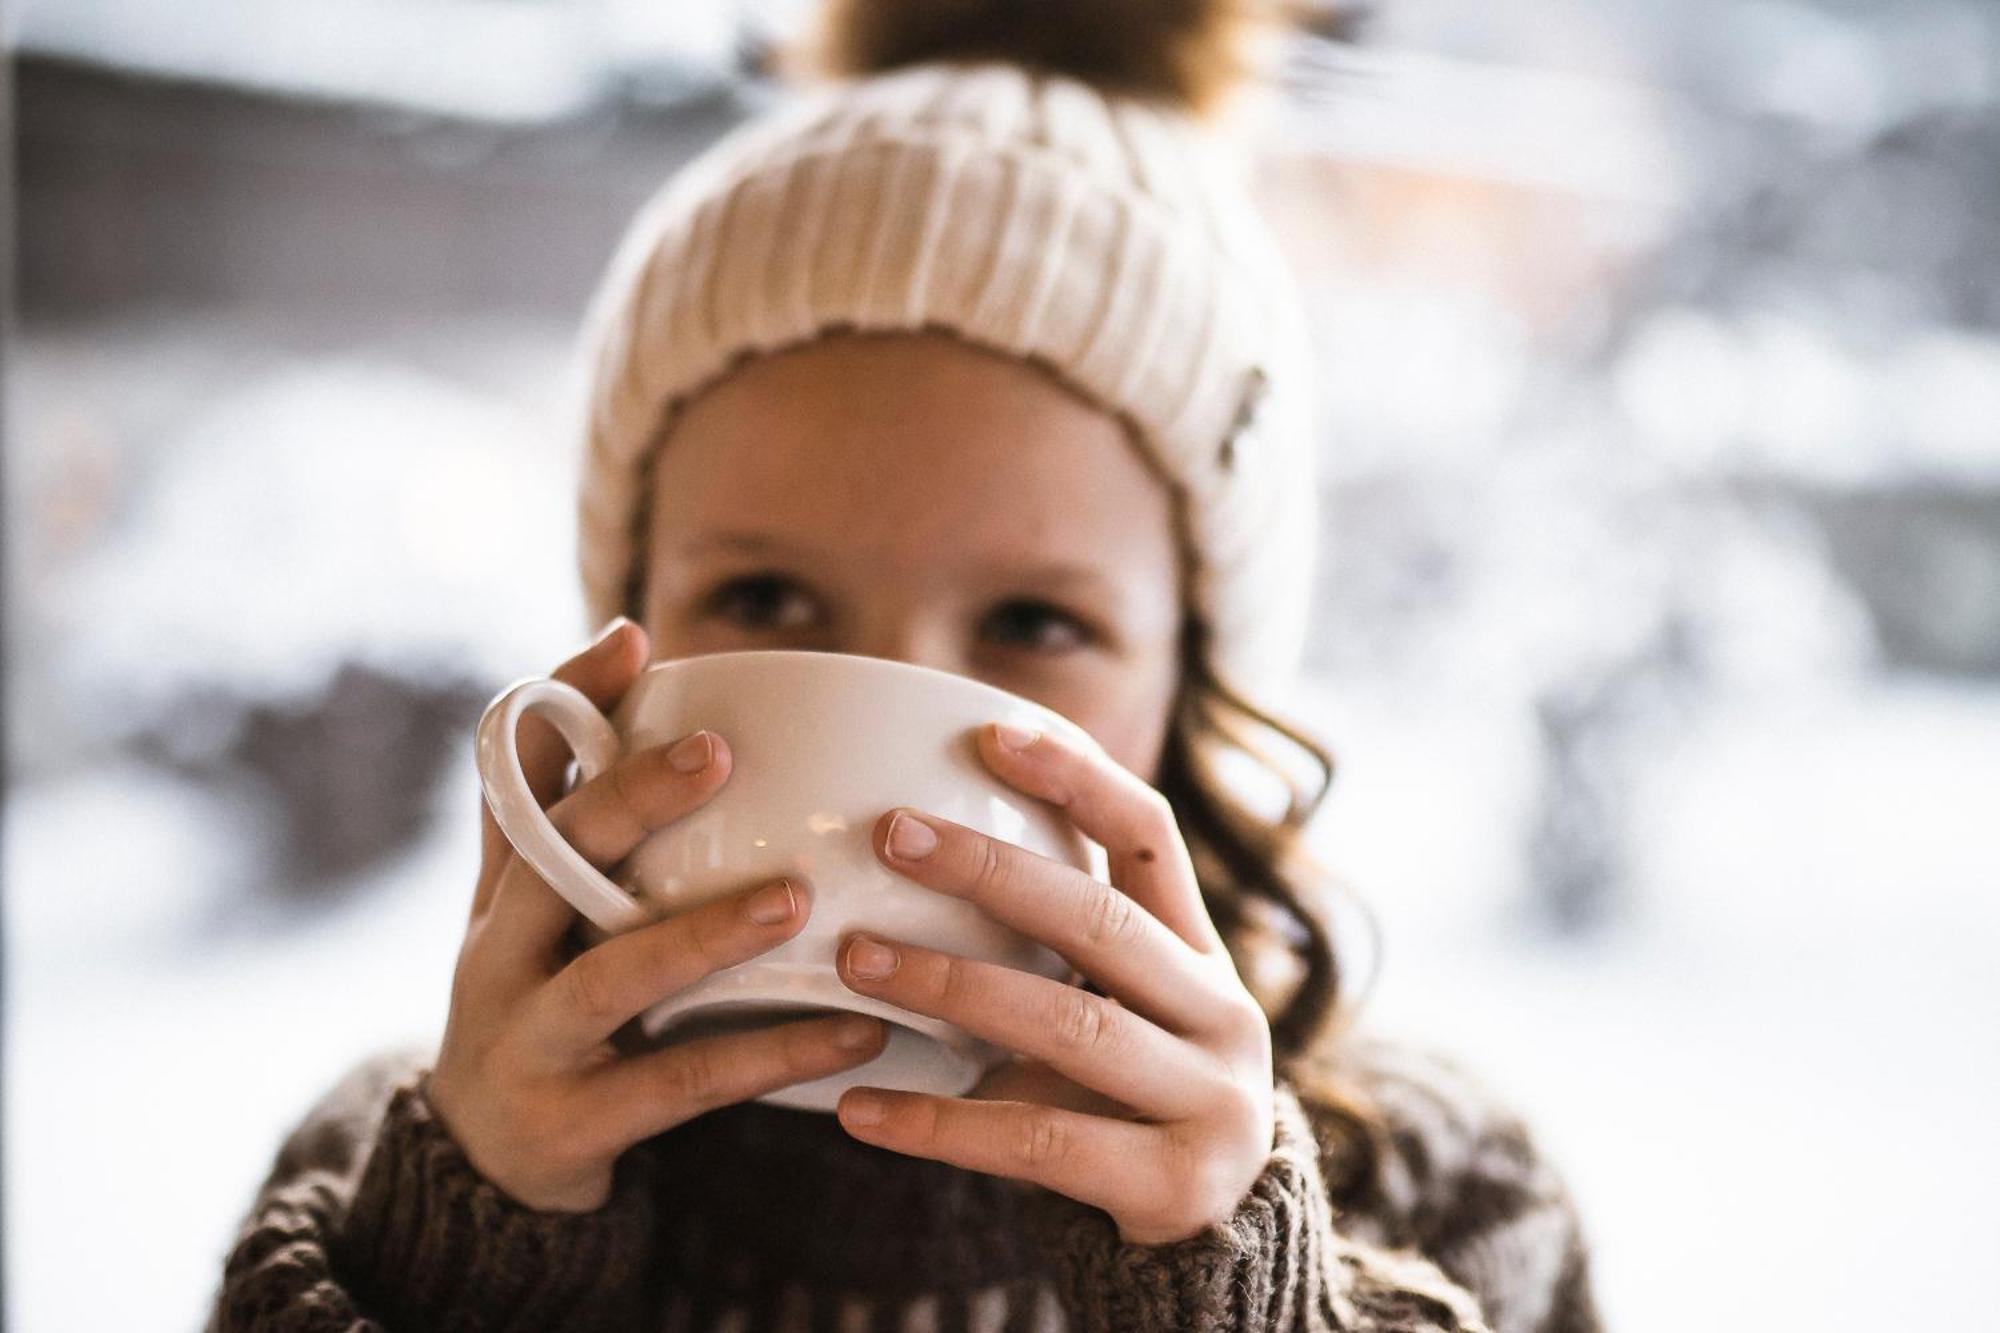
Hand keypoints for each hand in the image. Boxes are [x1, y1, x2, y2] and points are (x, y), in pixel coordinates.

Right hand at [425, 620, 886, 1211]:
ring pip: (614, 975)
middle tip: (720, 751)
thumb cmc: (555, 1002)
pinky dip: (769, 1055)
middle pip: (548, 859)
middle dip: (629, 799)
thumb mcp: (558, 914)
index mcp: (505, 889)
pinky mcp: (570, 1124)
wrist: (488, 1170)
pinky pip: (680, 1083)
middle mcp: (497, 953)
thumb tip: (653, 665)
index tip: (633, 641)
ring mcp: (527, 1040)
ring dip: (705, 933)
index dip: (561, 705)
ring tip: (797, 899)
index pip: (514, 776)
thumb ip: (602, 819)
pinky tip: (852, 1033)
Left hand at [831, 722, 1274, 1244]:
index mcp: (1198, 953)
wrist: (1210, 1241)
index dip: (1077, 777)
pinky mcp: (1173, 1182)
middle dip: (990, 870)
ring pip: (1068, 1027)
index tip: (991, 732)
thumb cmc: (1125, 1099)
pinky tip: (859, 1107)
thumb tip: (898, 854)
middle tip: (889, 833)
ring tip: (854, 961)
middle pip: (1100, 921)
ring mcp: (1208, 1099)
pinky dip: (939, 1124)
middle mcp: (1219, 1013)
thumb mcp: (1115, 1012)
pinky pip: (1038, 1142)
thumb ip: (1052, 951)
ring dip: (950, 986)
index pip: (1151, 837)